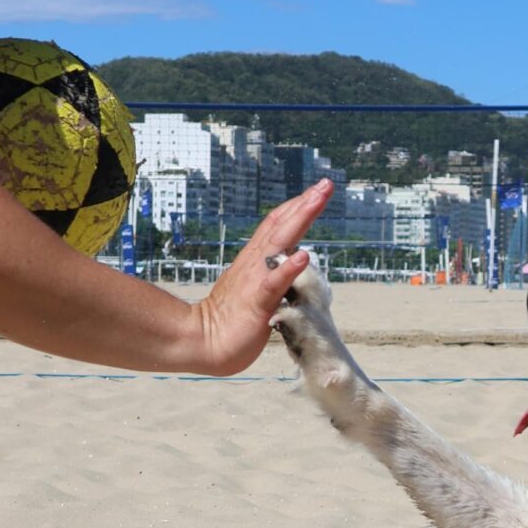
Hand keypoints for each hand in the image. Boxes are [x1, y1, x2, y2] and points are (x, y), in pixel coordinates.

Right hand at [192, 181, 331, 374]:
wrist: (201, 342)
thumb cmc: (228, 322)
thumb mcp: (252, 291)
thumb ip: (267, 276)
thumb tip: (285, 267)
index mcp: (254, 262)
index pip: (277, 226)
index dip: (297, 208)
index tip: (317, 192)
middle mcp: (255, 264)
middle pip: (281, 225)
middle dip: (305, 203)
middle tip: (325, 184)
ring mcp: (255, 280)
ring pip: (279, 243)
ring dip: (300, 219)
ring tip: (317, 200)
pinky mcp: (257, 302)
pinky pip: (273, 282)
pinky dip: (289, 267)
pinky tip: (304, 255)